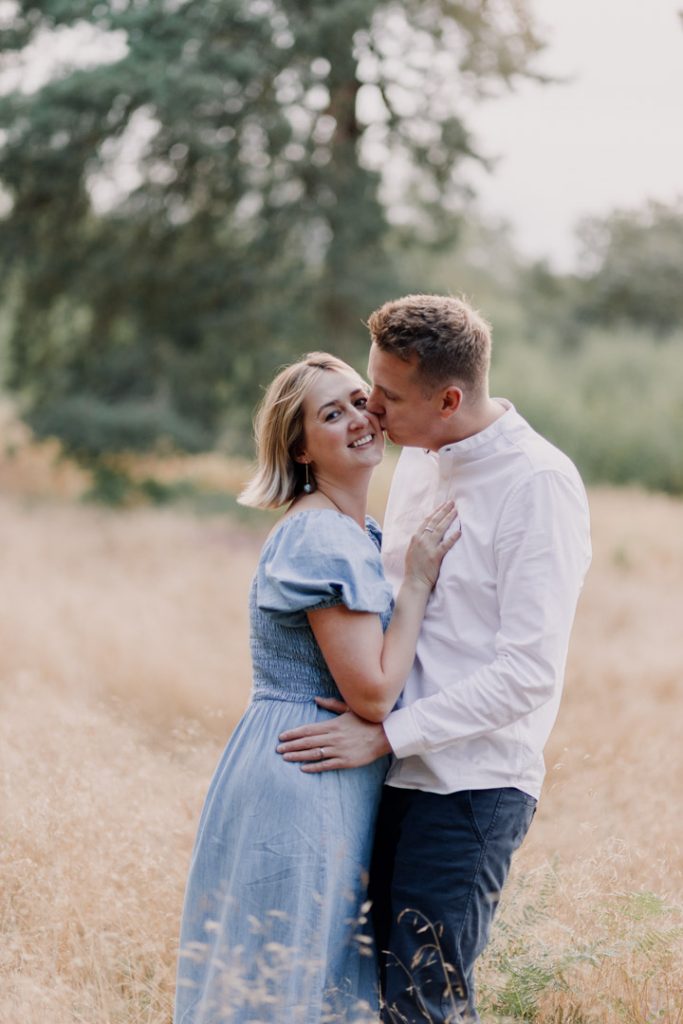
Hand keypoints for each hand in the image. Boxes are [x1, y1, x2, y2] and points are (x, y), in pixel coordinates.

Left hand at [276, 700, 391, 771]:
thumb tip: (315, 698)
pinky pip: (326, 765)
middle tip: (278, 749)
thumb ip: (331, 704)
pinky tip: (303, 768)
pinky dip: (313, 767)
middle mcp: (333, 738)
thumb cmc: (365, 721)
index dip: (293, 733)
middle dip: (291, 746)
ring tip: (285, 758)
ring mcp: (339, 751)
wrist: (384, 735)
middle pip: (307, 742)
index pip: (308, 730)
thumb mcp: (348, 709)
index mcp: (333, 725)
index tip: (281, 736)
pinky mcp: (346, 762)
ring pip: (314, 754)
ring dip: (298, 756)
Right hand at [405, 501, 460, 588]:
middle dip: (443, 511)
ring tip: (456, 511)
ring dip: (449, 519)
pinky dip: (452, 537)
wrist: (414, 582)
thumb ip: (419, 541)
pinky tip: (459, 531)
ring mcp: (428, 547)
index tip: (443, 505)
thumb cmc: (414, 568)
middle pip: (434, 521)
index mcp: (415, 537)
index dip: (436, 512)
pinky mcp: (435, 556)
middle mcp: (421, 540)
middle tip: (452, 503)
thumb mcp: (412, 550)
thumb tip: (427, 533)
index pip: (427, 520)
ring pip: (440, 529)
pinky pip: (446, 544)